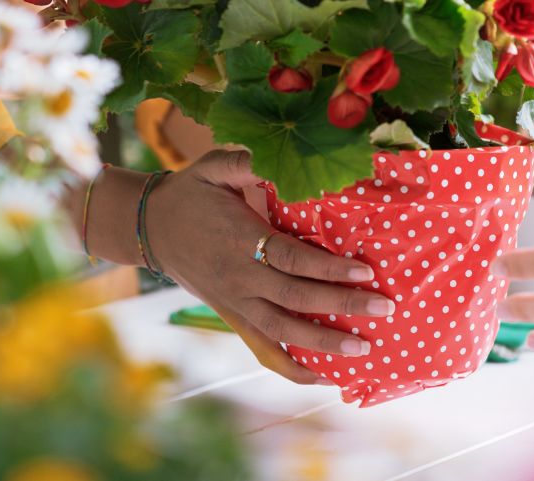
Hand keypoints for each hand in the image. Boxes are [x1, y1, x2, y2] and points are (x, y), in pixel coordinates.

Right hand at [147, 151, 395, 384]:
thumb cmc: (191, 191)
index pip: (290, 258)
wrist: (150, 227)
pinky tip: (324, 376)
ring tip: (363, 348)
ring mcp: (235, 302)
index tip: (364, 271)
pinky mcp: (233, 316)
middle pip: (295, 298)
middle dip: (341, 306)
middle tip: (383, 309)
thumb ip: (247, 161)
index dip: (327, 268)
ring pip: (282, 330)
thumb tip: (281, 157)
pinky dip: (292, 366)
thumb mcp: (214, 166)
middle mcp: (239, 277)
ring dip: (323, 343)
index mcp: (240, 239)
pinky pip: (263, 349)